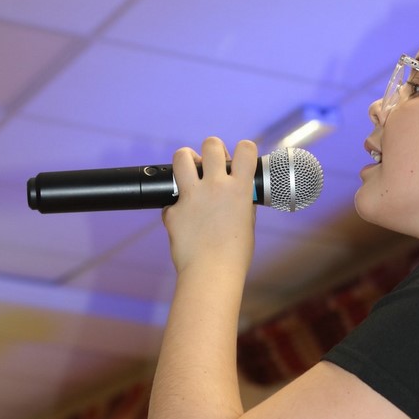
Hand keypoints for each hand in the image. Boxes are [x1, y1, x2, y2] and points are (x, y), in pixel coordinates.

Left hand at [162, 137, 257, 276]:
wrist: (211, 274)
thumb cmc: (234, 255)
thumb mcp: (247, 223)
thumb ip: (242, 202)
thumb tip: (238, 194)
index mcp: (240, 189)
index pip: (246, 149)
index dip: (244, 148)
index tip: (241, 155)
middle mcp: (216, 186)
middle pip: (211, 144)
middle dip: (212, 148)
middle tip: (211, 162)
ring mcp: (192, 196)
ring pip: (182, 156)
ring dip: (186, 159)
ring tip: (189, 170)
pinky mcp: (173, 210)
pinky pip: (171, 198)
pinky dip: (175, 205)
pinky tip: (183, 218)